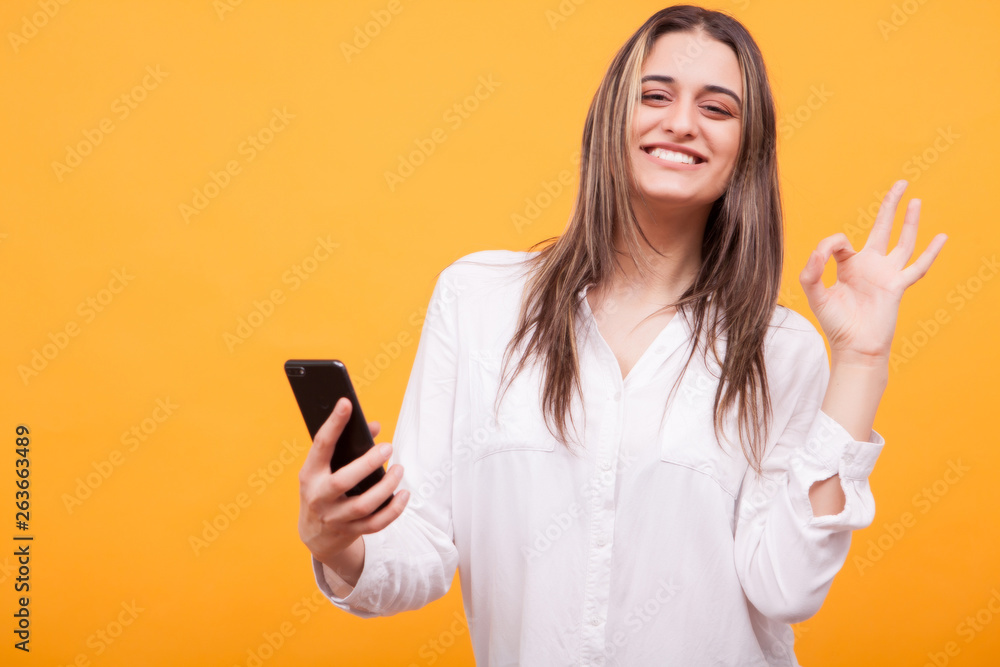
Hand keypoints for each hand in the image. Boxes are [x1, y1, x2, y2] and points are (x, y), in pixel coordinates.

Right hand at [297, 397, 409, 569]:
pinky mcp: (350, 532)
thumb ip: (347, 447)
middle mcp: (319, 496)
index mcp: (310, 474)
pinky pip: (376, 523)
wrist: (314, 534)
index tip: (346, 403)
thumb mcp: (324, 469)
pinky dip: (393, 510)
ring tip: (399, 469)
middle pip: (343, 481)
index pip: (321, 445)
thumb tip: (375, 427)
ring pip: (363, 505)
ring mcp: (335, 517)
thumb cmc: (322, 489)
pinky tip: (404, 494)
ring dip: (386, 486)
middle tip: (388, 447)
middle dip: (368, 463)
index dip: (333, 424)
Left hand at [799, 180, 947, 363]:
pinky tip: (941, 238)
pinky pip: (918, 267)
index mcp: (848, 266)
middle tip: (900, 183)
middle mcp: (869, 266)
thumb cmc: (835, 324)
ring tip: (915, 200)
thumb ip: (812, 272)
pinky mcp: (898, 286)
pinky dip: (931, 253)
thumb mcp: (815, 296)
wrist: (854, 347)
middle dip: (889, 206)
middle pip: (882, 228)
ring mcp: (886, 274)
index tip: (823, 256)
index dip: (830, 244)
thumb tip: (820, 251)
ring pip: (903, 242)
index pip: (841, 242)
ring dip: (910, 222)